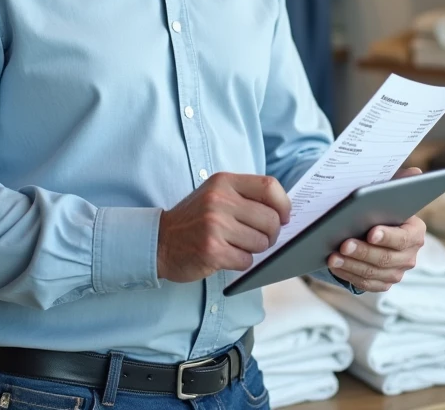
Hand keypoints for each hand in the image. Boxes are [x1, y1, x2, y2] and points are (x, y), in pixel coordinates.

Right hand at [157, 173, 290, 281]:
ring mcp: (215, 225)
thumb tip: (284, 212)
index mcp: (223, 182)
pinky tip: (227, 256)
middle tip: (260, 238)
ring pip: (261, 243)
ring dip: (255, 250)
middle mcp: (219, 200)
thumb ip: (245, 197)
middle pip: (270, 219)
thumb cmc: (195, 219)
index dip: (284, 205)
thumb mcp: (215, 194)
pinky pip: (246, 261)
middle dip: (271, 234)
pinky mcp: (212, 250)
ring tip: (237, 246)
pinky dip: (241, 262)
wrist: (160, 241)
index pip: (269, 186)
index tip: (284, 217)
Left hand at [327, 166, 426, 290]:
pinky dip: (348, 275)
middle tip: (343, 244)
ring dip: (351, 265)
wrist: (373, 230)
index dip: (388, 237)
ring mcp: (396, 272)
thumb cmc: (380, 209)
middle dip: (363, 251)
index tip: (370, 232)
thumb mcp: (388, 194)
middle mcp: (409, 256)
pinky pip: (365, 284)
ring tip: (332, 256)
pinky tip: (334, 266)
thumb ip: (399, 183)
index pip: (403, 238)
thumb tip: (416, 172)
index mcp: (415, 233)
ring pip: (373, 273)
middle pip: (386, 259)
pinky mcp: (382, 283)